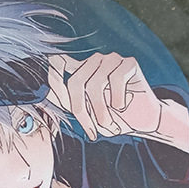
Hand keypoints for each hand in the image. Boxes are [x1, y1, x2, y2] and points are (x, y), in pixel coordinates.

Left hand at [48, 52, 163, 139]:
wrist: (144, 120)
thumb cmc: (113, 117)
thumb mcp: (87, 113)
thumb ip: (68, 102)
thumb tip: (44, 94)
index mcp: (82, 70)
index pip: (59, 65)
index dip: (52, 78)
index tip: (46, 94)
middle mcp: (95, 61)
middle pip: (76, 82)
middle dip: (81, 109)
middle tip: (91, 128)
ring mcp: (111, 59)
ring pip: (95, 83)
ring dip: (100, 109)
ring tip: (107, 122)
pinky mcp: (128, 62)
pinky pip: (116, 79)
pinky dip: (117, 98)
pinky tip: (121, 106)